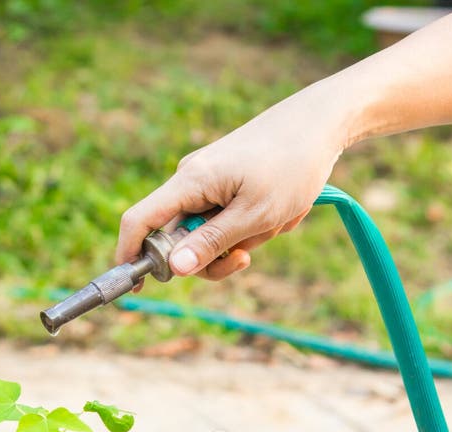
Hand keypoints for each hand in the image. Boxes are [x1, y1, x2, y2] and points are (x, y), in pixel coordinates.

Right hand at [115, 79, 347, 281]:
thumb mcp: (255, 215)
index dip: (129, 255)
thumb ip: (212, 243)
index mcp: (190, 182)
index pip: (139, 221)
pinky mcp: (225, 186)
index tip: (136, 287)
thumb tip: (174, 270)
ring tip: (273, 223)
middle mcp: (191, 181)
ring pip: (207, 236)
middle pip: (178, 240)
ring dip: (240, 242)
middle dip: (214, 256)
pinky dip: (248, 228)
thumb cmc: (292, 165)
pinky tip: (275, 215)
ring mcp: (208, 184)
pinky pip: (225, 222)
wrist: (321, 123)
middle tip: (246, 257)